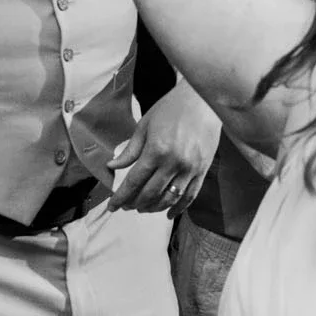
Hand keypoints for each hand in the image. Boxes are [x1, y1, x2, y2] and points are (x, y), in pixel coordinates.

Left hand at [109, 80, 221, 211]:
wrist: (202, 101)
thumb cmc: (170, 109)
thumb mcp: (144, 126)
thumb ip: (129, 151)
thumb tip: (112, 166)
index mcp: (156, 150)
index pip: (134, 181)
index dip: (121, 197)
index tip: (112, 206)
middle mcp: (174, 163)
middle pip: (150, 194)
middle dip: (135, 204)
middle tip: (126, 207)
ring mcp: (190, 169)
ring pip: (169, 198)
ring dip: (154, 207)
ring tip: (143, 208)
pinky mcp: (202, 170)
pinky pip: (190, 196)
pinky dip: (178, 208)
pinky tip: (168, 214)